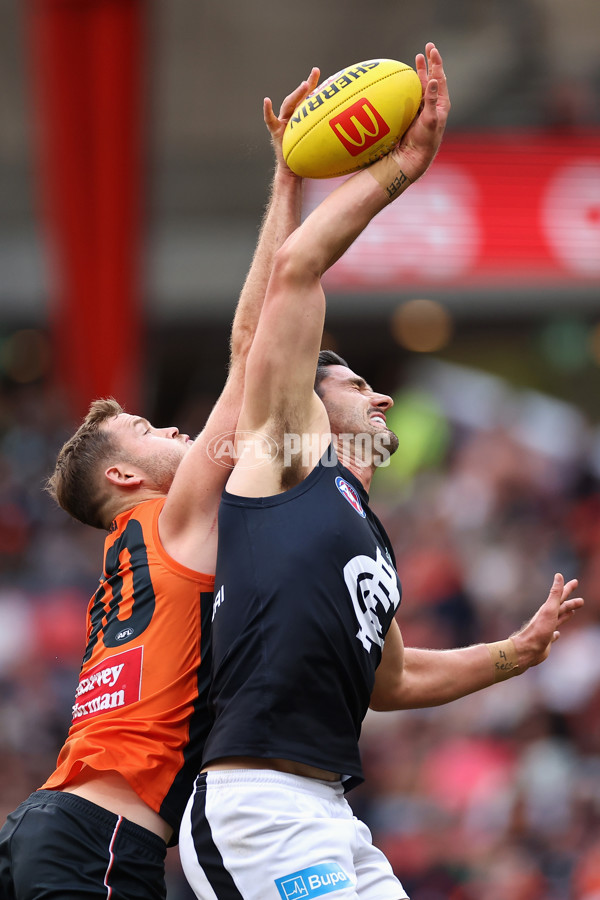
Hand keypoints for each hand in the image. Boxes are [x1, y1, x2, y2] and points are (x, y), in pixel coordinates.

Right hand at [264, 67, 320, 169]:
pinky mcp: (275, 132)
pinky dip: (268, 111)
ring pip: (288, 105)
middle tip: (315, 74)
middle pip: (299, 97)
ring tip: (304, 85)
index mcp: (301, 116)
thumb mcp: (320, 142)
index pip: (308, 97)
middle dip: (306, 85)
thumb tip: (350, 129)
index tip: (319, 71)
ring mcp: (282, 122)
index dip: (313, 83)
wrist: (293, 169)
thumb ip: (327, 132)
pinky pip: (270, 120)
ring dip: (296, 94)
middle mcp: (292, 116)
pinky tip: (267, 101)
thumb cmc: (307, 155)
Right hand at [390, 42, 449, 182]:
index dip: (437, 62)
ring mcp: (423, 108)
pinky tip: (406, 79)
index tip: (432, 49)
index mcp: (442, 103)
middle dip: (430, 62)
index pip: (440, 77)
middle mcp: (434, 104)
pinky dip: (411, 84)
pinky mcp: (414, 114)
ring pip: (423, 84)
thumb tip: (434, 79)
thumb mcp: (430, 120)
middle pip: (433, 77)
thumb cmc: (425, 141)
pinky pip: (414, 95)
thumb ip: (432, 100)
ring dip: (421, 71)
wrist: (413, 157)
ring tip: (418, 57)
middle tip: (428, 47)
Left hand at [511, 573, 583, 670]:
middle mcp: (547, 618)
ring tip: (572, 612)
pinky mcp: (546, 640)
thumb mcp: (549, 610)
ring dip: (566, 615)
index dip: (568, 588)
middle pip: (562, 608)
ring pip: (559, 619)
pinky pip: (553, 634)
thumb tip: (559, 575)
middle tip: (581, 601)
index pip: (561, 596)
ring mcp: (547, 629)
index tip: (575, 581)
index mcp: (548, 609)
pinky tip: (558, 634)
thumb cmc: (539, 630)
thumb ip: (555, 594)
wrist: (527, 650)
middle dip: (571, 603)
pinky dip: (557, 633)